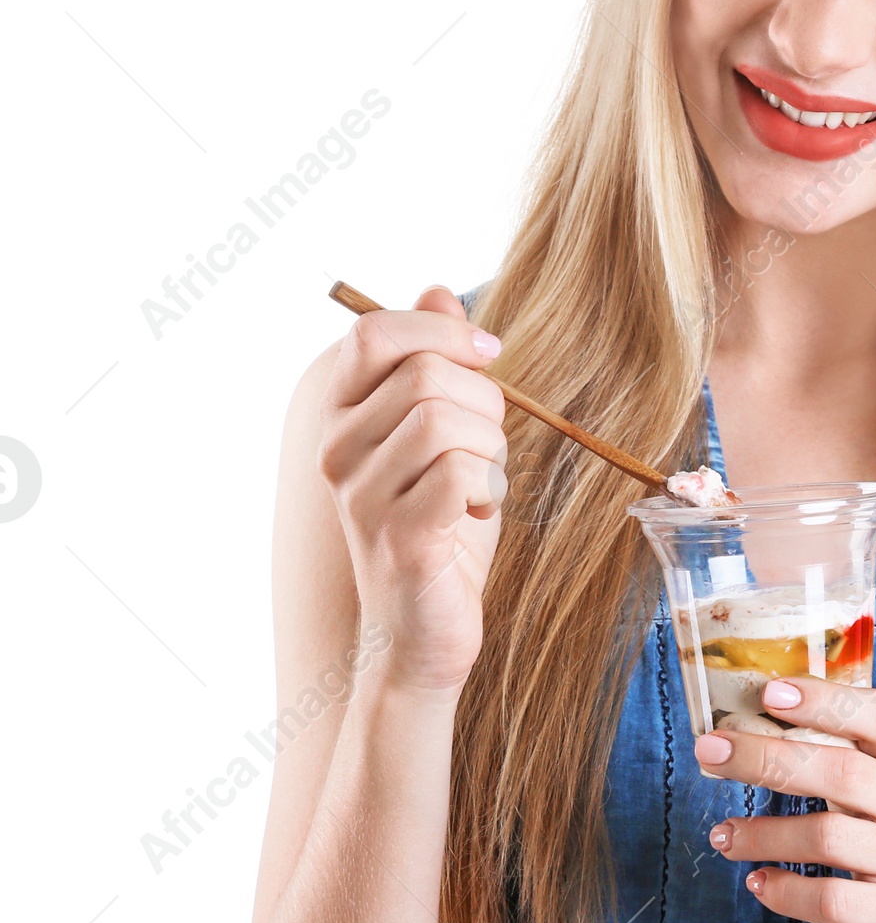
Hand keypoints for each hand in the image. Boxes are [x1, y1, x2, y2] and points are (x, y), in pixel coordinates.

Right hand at [317, 285, 508, 694]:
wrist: (425, 631)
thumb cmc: (440, 525)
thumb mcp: (444, 432)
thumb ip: (435, 362)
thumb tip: (437, 290)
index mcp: (343, 415)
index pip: (371, 332)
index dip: (439, 331)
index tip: (487, 356)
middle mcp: (338, 450)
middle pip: (428, 374)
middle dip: (485, 402)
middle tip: (486, 448)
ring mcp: (362, 495)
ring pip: (447, 418)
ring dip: (491, 448)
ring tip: (480, 485)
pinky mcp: (398, 537)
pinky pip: (461, 471)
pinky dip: (490, 486)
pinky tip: (478, 512)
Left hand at [693, 676, 875, 922]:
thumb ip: (855, 760)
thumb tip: (766, 722)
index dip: (826, 699)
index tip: (771, 691)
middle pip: (841, 771)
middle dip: (767, 757)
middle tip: (711, 751)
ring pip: (829, 836)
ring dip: (763, 833)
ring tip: (723, 835)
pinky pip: (835, 900)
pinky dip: (787, 891)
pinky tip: (757, 883)